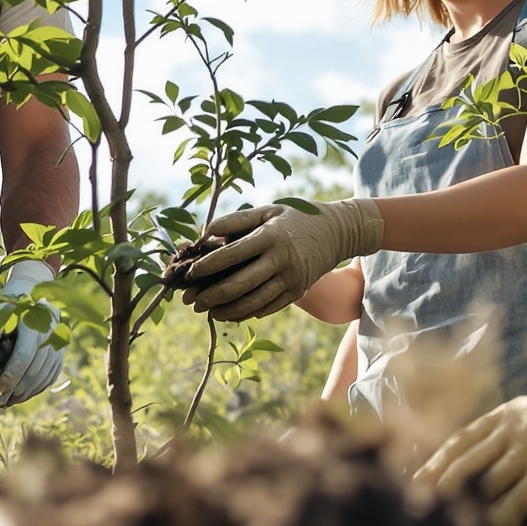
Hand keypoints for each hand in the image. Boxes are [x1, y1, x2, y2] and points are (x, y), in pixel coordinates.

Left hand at [0, 260, 67, 404]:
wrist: (34, 294)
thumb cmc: (10, 306)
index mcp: (34, 323)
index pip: (25, 354)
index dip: (11, 374)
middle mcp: (51, 335)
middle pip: (35, 370)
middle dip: (15, 389)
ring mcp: (59, 346)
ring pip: (43, 377)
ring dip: (25, 393)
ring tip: (6, 401)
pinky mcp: (60, 354)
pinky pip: (50, 378)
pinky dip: (35, 389)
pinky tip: (20, 395)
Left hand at [172, 199, 384, 321]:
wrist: (337, 232)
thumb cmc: (295, 218)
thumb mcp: (268, 211)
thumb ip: (236, 220)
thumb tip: (205, 233)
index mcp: (271, 236)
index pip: (234, 254)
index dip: (209, 265)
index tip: (190, 273)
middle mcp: (282, 259)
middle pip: (241, 284)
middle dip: (213, 295)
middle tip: (192, 302)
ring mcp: (292, 279)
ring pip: (254, 301)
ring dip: (227, 310)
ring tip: (209, 312)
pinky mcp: (298, 292)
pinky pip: (269, 307)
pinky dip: (247, 313)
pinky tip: (230, 314)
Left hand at [414, 349, 526, 525]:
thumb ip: (522, 435)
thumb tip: (502, 461)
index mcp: (511, 415)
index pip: (458, 443)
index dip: (431, 467)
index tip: (407, 486)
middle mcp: (516, 432)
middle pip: (463, 468)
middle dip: (435, 495)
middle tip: (408, 519)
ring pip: (490, 493)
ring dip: (467, 519)